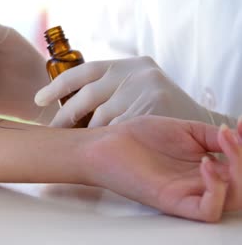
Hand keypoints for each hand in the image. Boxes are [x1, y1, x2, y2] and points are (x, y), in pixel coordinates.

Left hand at [35, 56, 216, 127]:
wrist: (196, 122)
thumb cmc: (155, 108)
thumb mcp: (132, 87)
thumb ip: (106, 90)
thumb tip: (63, 104)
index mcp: (124, 64)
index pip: (84, 71)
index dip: (58, 85)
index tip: (38, 100)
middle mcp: (134, 72)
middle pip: (87, 96)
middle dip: (66, 116)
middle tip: (52, 130)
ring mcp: (145, 88)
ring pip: (101, 118)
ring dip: (87, 134)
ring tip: (77, 143)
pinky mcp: (155, 106)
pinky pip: (119, 130)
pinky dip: (107, 140)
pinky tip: (101, 148)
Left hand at [85, 116, 237, 221]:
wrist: (107, 143)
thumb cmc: (139, 137)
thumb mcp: (184, 129)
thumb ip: (212, 135)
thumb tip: (237, 134)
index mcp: (205, 167)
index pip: (239, 167)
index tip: (240, 125)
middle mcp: (200, 183)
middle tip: (232, 136)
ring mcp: (187, 193)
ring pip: (233, 200)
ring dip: (239, 172)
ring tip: (224, 144)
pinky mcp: (172, 201)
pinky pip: (207, 210)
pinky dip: (217, 190)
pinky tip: (206, 164)